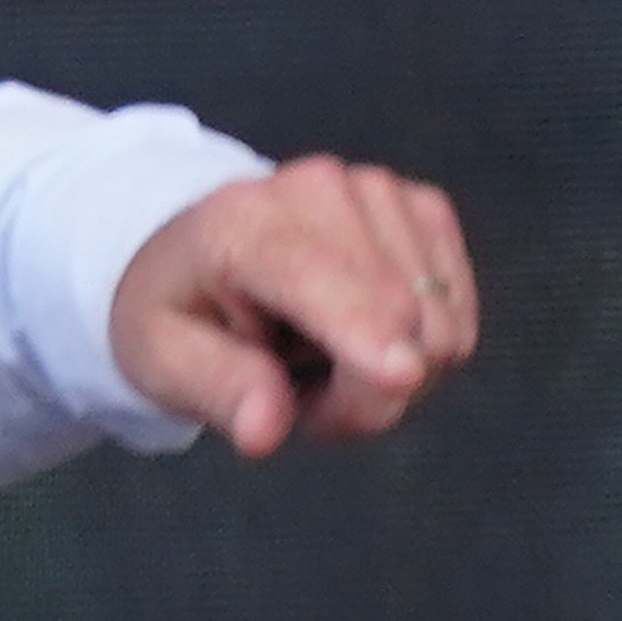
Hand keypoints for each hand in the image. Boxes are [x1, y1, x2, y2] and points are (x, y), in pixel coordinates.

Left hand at [108, 155, 476, 456]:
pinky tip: (361, 332)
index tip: (400, 376)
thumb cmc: (179, 312)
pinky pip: (458, 316)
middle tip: (291, 395)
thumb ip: (217, 391)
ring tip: (317, 357)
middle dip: (361, 395)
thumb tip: (264, 430)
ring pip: (438, 328)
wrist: (203, 252)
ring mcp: (378, 192)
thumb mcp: (163, 361)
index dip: (363, 331)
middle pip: (397, 322)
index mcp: (238, 224)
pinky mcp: (422, 208)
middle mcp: (316, 190)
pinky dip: (420, 347)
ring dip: (389, 375)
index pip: (315, 277)